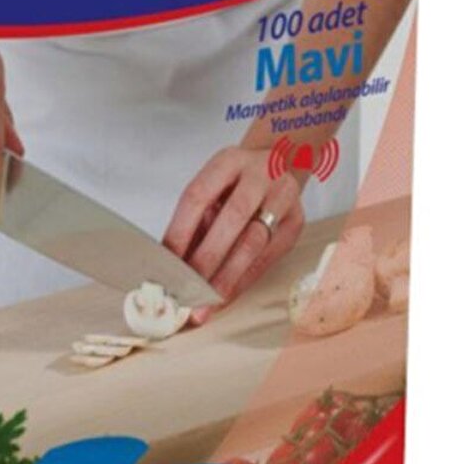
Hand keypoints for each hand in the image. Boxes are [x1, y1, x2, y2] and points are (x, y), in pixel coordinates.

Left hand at [163, 146, 303, 315]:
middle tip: (189, 290)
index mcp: (229, 160)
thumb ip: (194, 220)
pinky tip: (228, 294)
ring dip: (228, 276)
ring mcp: (283, 196)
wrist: (278, 163)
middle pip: (231, 219)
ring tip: (209, 302)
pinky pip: (269, 256)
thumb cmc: (236, 182)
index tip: (168, 262)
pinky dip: (245, 279)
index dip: (181, 231)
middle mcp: (260, 173)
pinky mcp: (296, 220)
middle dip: (208, 259)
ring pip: (255, 242)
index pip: (198, 196)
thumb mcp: (212, 187)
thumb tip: (171, 263)